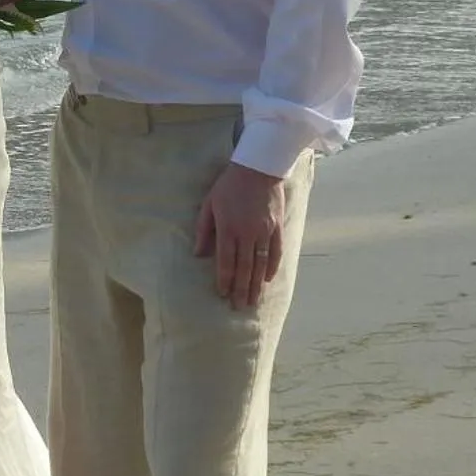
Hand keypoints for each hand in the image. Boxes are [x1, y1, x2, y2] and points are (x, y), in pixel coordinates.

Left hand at [194, 161, 285, 309]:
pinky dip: (272, 268)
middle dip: (241, 289)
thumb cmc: (229, 186)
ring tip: (253, 301)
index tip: (223, 294)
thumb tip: (198, 254)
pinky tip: (267, 280)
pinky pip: (276, 252)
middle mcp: (247, 234)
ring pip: (260, 264)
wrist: (258, 168)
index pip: (226, 261)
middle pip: (244, 268)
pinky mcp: (277, 227)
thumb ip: (203, 230)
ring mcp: (264, 232)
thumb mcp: (209, 205)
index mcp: (228, 229)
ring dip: (256, 285)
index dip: (225, 280)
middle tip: (238, 307)